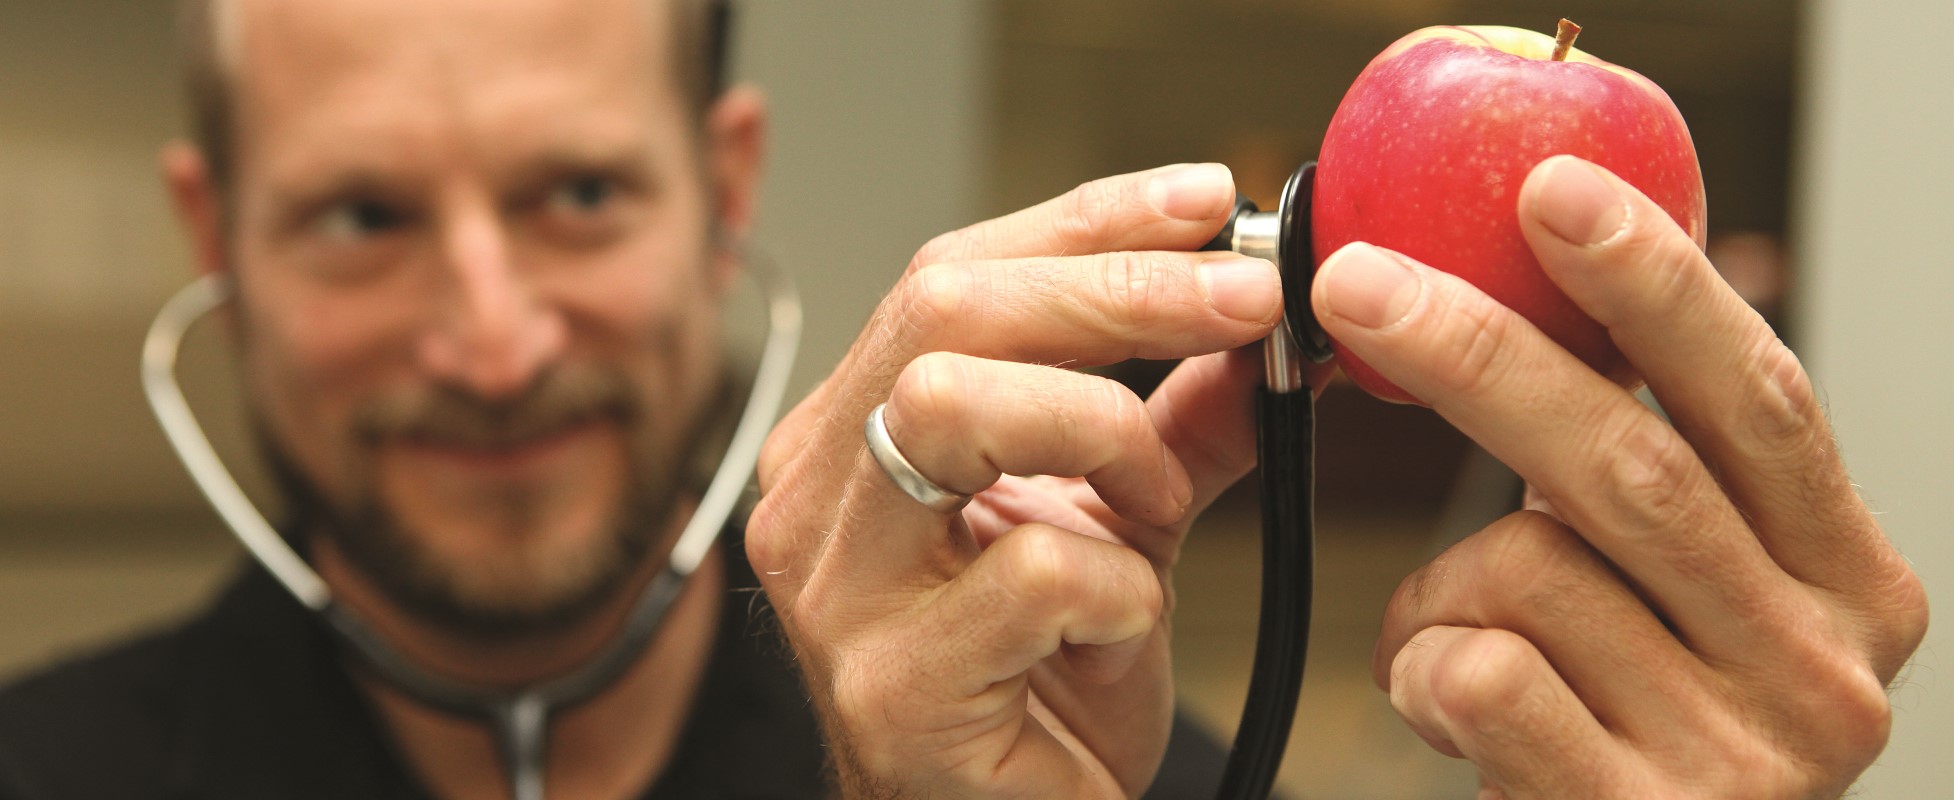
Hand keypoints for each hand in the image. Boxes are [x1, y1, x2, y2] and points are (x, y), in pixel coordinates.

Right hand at [748, 164, 1319, 796]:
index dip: (1084, 223)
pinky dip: (1121, 587)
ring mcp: (838, 593)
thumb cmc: (1040, 683)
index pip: (947, 275)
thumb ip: (1174, 423)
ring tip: (1156, 504)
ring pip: (952, 404)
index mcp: (848, 434)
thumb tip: (1261, 324)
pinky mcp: (892, 686)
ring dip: (1103, 432)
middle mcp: (814, 497)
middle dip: (1116, 287)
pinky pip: (1034, 573)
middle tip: (1244, 299)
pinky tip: (1119, 624)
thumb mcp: (1115, 524)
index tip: (1205, 202)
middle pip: (943, 311)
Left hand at [1316, 155, 1928, 797]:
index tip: (1554, 189)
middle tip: (1358, 284)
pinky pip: (1481, 673)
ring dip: (1437, 581)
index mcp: (1848, 580)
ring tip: (1438, 634)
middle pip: (1633, 462)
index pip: (1757, 397)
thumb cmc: (1625, 723)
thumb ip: (1649, 469)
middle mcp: (1824, 667)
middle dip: (1477, 354)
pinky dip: (1420, 666)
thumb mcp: (1678, 592)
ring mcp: (1741, 756)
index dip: (1653, 285)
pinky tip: (1442, 705)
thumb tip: (1533, 276)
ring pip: (1532, 569)